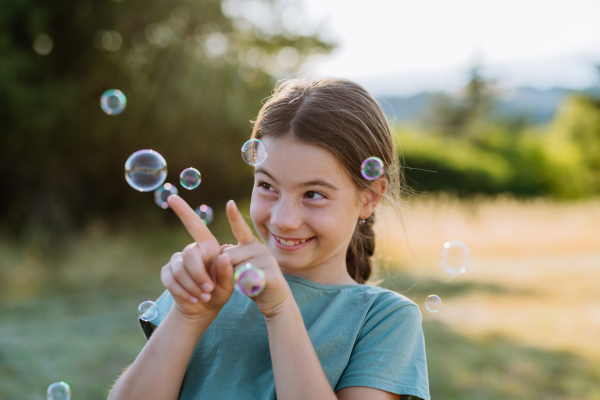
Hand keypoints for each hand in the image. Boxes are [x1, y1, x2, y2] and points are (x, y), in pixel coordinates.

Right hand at [160, 195, 233, 319]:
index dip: (183, 210)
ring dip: (191, 286)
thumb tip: (223, 257)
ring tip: (203, 297)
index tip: (172, 198)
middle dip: (198, 274)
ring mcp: (177, 261)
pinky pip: (170, 280)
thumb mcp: (229, 284)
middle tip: (209, 289)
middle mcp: (191, 250)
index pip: (195, 225)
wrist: (203, 307)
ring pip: (179, 269)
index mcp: (208, 246)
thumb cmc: (220, 291)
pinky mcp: (167, 273)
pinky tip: (192, 299)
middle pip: (189, 255)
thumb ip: (227, 272)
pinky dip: (182, 292)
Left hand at [222, 200, 293, 318]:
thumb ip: (231, 259)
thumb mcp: (239, 269)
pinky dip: (245, 287)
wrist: (275, 301)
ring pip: (236, 268)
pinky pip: (246, 278)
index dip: (234, 216)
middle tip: (240, 279)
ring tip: (248, 284)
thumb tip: (224, 250)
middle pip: (229, 255)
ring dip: (236, 281)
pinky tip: (255, 288)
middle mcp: (260, 248)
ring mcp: (268, 259)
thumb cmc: (253, 284)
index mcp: (251, 245)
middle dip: (227, 270)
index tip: (229, 203)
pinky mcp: (271, 273)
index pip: (240, 229)